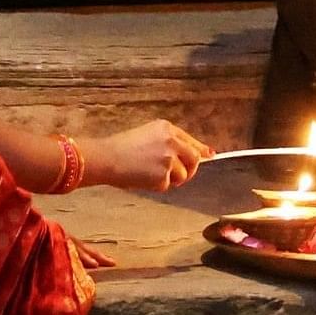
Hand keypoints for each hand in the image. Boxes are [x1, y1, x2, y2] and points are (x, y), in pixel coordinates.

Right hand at [86, 119, 209, 191]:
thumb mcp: (147, 136)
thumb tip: (190, 153)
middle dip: (189, 170)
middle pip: (194, 159)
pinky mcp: (164, 174)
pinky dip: (157, 186)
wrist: (106, 158)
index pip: (190, 140)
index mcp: (166, 128)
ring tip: (149, 174)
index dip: (200, 149)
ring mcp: (169, 157)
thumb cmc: (121, 149)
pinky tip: (143, 178)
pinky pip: (167, 185)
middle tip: (178, 177)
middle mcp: (171, 140)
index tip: (209, 154)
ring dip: (170, 179)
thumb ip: (169, 143)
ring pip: (182, 175)